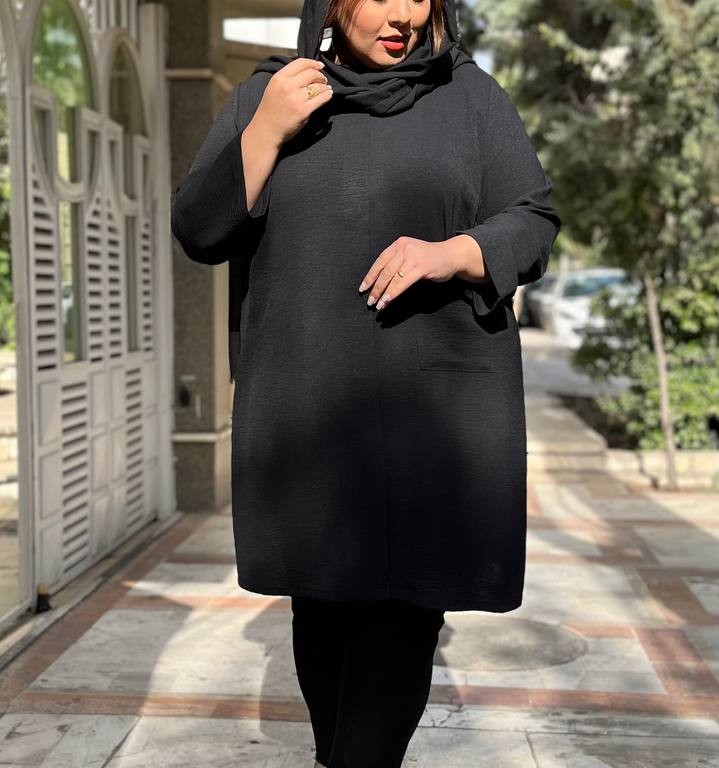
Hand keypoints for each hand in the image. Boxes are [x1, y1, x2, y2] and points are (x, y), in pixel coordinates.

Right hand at [254, 58, 332, 147]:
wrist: (266, 130)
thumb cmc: (270, 110)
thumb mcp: (274, 87)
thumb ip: (287, 78)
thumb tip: (306, 71)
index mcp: (279, 78)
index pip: (301, 63)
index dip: (313, 63)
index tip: (319, 65)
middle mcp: (288, 85)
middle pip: (311, 73)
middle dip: (320, 75)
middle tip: (323, 79)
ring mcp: (296, 98)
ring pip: (318, 86)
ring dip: (325, 86)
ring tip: (326, 88)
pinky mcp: (304, 110)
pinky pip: (321, 98)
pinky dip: (327, 95)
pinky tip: (328, 94)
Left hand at [358, 235, 482, 310]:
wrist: (452, 255)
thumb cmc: (430, 258)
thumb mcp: (410, 254)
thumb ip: (397, 262)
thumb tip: (380, 282)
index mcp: (399, 244)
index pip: (379, 261)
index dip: (370, 276)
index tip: (363, 289)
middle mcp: (404, 248)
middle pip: (384, 271)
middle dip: (375, 288)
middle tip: (370, 301)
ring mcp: (413, 257)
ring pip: (392, 278)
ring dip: (383, 293)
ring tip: (377, 305)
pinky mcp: (421, 267)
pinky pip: (402, 283)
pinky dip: (393, 293)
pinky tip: (387, 301)